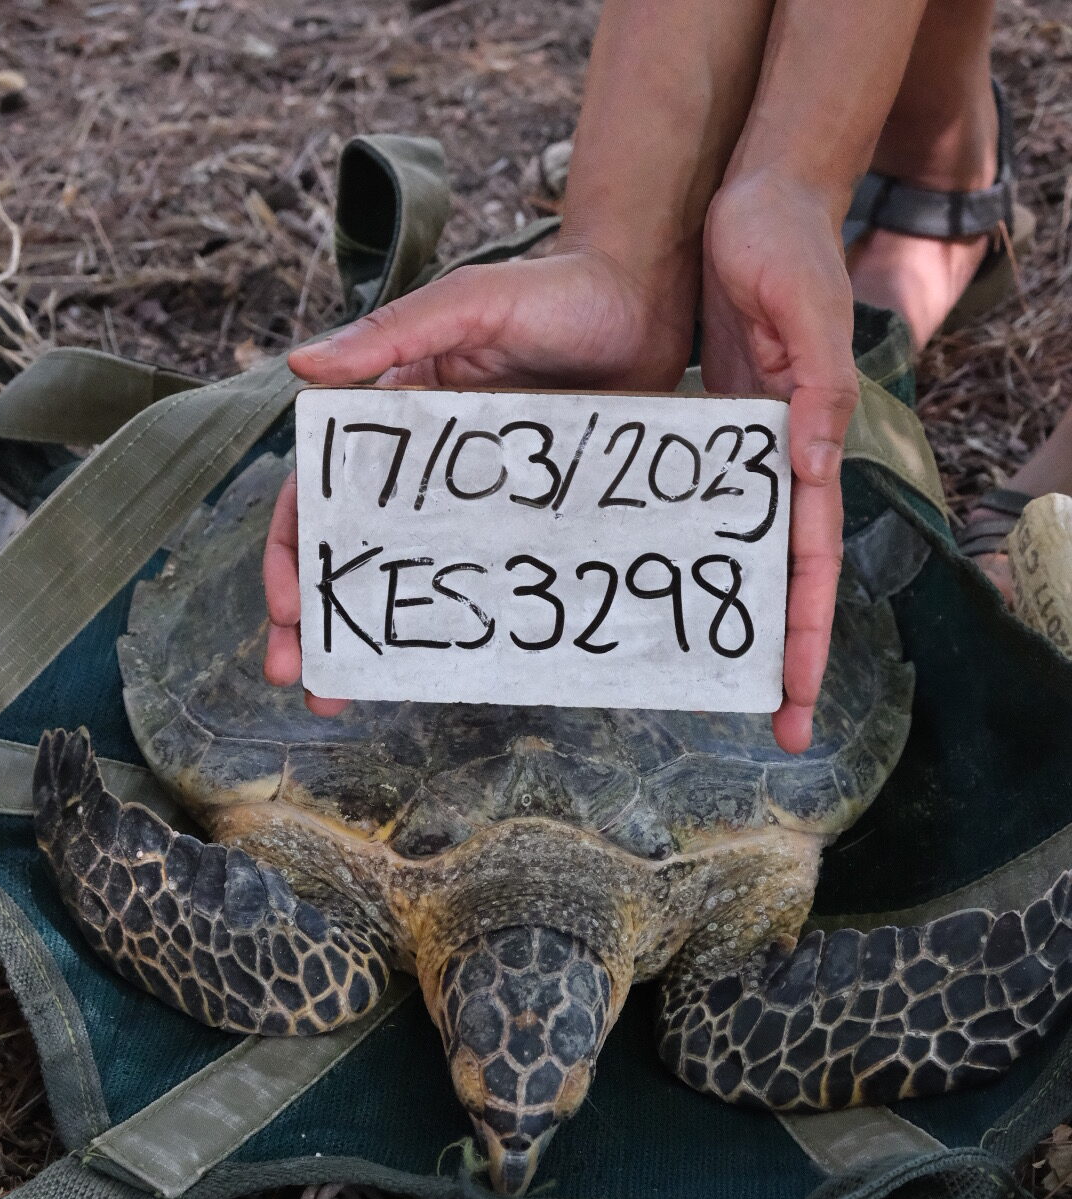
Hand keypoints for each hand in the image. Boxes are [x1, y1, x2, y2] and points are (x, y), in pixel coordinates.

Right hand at [263, 245, 695, 704]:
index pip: (320, 492)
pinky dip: (455, 628)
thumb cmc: (557, 290)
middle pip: (351, 550)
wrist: (653, 303)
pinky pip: (485, 580)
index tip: (288, 607)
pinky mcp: (530, 522)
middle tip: (295, 675)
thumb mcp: (470, 302)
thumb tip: (300, 366)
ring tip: (344, 693)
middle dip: (316, 615)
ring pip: (409, 578)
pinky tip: (436, 672)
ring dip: (371, 637)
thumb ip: (394, 333)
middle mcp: (423, 471)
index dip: (296, 550)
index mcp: (392, 421)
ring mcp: (476, 503)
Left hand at [700, 172, 858, 753]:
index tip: (799, 706)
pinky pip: (685, 518)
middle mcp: (777, 472)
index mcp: (807, 454)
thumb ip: (815, 390)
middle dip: (783, 659)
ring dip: (730, 625)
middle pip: (781, 586)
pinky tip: (642, 600)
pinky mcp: (701, 444)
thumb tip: (814, 468)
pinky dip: (673, 561)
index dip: (807, 640)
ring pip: (733, 562)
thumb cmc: (785, 252)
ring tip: (710, 689)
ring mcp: (738, 464)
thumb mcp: (806, 314)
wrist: (747, 208)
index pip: (811, 568)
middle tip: (780, 731)